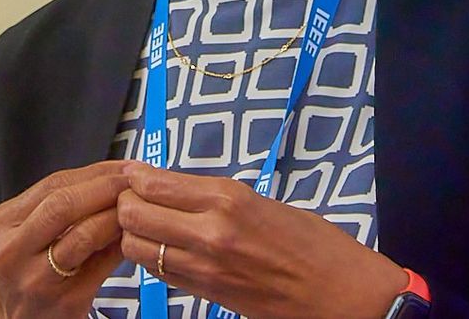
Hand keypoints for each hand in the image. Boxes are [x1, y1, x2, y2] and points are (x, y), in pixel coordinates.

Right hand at [0, 160, 130, 318]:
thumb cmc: (31, 277)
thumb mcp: (28, 237)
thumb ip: (61, 206)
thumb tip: (116, 173)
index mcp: (0, 224)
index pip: (54, 183)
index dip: (96, 171)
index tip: (124, 166)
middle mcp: (10, 251)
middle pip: (64, 202)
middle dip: (107, 186)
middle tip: (135, 181)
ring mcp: (35, 279)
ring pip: (84, 232)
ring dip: (117, 214)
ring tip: (136, 208)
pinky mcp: (63, 303)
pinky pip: (101, 263)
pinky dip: (121, 244)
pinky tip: (131, 236)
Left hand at [117, 163, 406, 318]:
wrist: (342, 296)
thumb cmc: (313, 242)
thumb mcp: (264, 202)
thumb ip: (219, 198)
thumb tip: (179, 191)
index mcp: (228, 197)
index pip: (155, 184)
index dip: (134, 177)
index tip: (130, 172)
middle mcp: (209, 231)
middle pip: (135, 214)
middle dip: (126, 203)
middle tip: (134, 197)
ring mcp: (205, 268)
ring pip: (138, 247)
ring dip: (134, 233)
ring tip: (146, 224)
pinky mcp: (207, 295)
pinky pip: (160, 272)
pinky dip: (152, 257)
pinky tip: (163, 247)